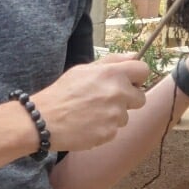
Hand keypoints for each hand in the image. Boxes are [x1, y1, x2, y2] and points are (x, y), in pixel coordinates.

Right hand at [33, 54, 149, 152]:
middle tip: (107, 99)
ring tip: (92, 112)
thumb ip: (112, 61)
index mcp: (112, 73)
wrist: (44, 119)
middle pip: (140, 98)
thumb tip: (135, 55)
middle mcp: (118, 93)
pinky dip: (105, 128)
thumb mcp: (84, 69)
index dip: (137, 76)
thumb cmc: (63, 92)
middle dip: (128, 99)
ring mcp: (115, 115)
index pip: (143, 70)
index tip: (130, 81)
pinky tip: (89, 123)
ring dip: (114, 115)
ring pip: (126, 116)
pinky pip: (115, 129)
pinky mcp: (110, 133)